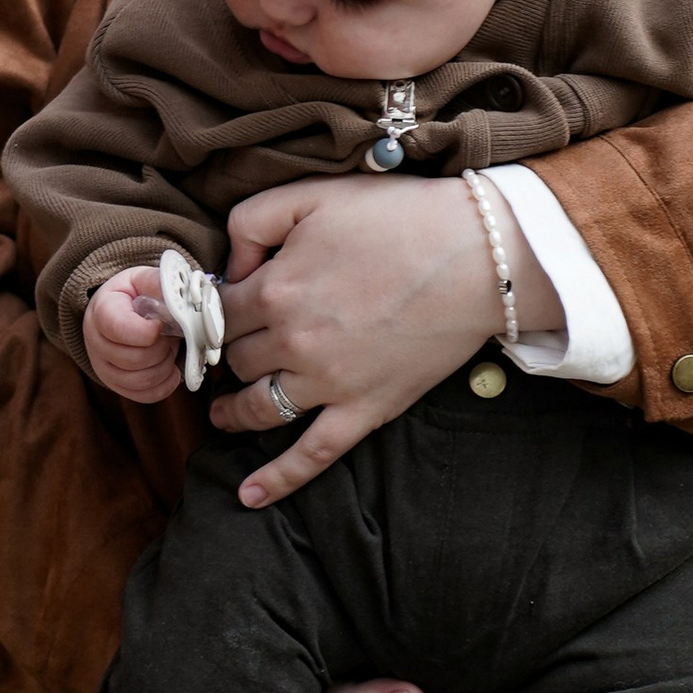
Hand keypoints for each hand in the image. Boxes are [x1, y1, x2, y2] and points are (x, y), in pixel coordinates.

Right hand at [84, 267, 181, 401]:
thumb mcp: (142, 280)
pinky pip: (145, 395)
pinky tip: (170, 369)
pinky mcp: (116, 384)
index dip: (148, 331)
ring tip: (167, 348)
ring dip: (165, 365)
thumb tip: (179, 297)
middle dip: (162, 348)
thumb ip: (159, 284)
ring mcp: (103, 367)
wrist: (118, 311)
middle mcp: (96, 343)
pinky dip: (165, 384)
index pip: (119, 329)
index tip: (161, 324)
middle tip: (168, 334)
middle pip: (134, 359)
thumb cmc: (132, 295)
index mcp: (101, 311)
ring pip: (141, 380)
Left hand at [207, 178, 559, 506]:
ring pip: (258, 407)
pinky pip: (313, 454)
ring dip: (232, 413)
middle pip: (237, 360)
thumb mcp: (312, 195)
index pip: (219, 312)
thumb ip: (252, 221)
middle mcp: (292, 343)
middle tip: (229, 353)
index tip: (216, 312)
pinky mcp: (366, 409)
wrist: (478, 255)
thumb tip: (229, 266)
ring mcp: (328, 383)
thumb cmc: (397, 218)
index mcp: (274, 289)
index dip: (215, 310)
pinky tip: (249, 496)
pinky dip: (278, 479)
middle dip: (228, 354)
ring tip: (222, 414)